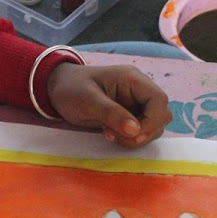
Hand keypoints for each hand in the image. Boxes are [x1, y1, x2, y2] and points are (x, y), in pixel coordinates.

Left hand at [45, 63, 171, 147]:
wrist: (56, 88)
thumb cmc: (71, 89)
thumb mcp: (88, 100)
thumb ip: (112, 114)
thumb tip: (135, 130)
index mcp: (132, 79)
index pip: (159, 100)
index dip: (152, 121)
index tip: (133, 135)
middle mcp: (138, 91)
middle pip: (160, 115)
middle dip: (144, 131)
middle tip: (116, 137)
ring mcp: (135, 104)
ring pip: (152, 126)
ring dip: (135, 137)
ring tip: (109, 134)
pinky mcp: (128, 116)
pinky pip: (140, 131)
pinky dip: (128, 138)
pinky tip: (109, 134)